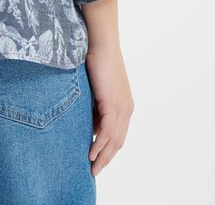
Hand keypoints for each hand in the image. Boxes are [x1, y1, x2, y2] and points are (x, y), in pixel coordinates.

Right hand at [86, 44, 134, 175]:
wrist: (101, 43)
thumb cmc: (96, 59)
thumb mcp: (96, 87)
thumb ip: (95, 105)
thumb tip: (88, 123)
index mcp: (124, 104)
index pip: (118, 134)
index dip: (109, 149)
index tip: (97, 160)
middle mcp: (126, 108)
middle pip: (118, 141)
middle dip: (107, 158)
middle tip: (94, 171)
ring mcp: (121, 106)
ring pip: (114, 140)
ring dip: (102, 156)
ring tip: (92, 168)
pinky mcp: (113, 104)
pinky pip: (107, 131)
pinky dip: (99, 144)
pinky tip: (91, 153)